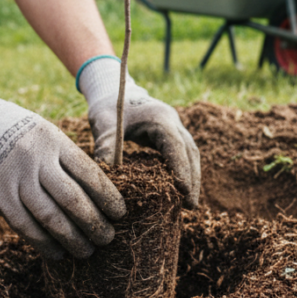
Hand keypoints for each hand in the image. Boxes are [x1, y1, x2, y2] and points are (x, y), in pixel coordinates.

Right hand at [0, 69, 125, 259]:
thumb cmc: (15, 133)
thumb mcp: (43, 133)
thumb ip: (64, 160)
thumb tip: (94, 195)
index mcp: (54, 140)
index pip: (89, 173)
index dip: (108, 197)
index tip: (120, 214)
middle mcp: (36, 158)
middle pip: (73, 198)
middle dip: (94, 223)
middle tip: (108, 239)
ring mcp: (14, 177)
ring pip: (50, 216)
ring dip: (72, 239)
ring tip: (87, 252)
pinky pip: (25, 225)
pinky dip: (43, 243)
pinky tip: (57, 253)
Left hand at [79, 57, 200, 207]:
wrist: (113, 90)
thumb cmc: (108, 107)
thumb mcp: (103, 125)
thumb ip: (105, 147)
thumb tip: (108, 178)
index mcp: (159, 118)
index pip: (177, 146)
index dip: (182, 170)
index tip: (185, 193)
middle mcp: (172, 121)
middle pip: (190, 152)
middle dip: (192, 179)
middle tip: (190, 207)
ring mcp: (175, 126)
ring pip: (191, 153)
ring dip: (192, 177)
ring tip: (189, 204)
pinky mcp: (171, 133)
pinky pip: (183, 153)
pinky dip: (185, 171)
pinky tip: (181, 190)